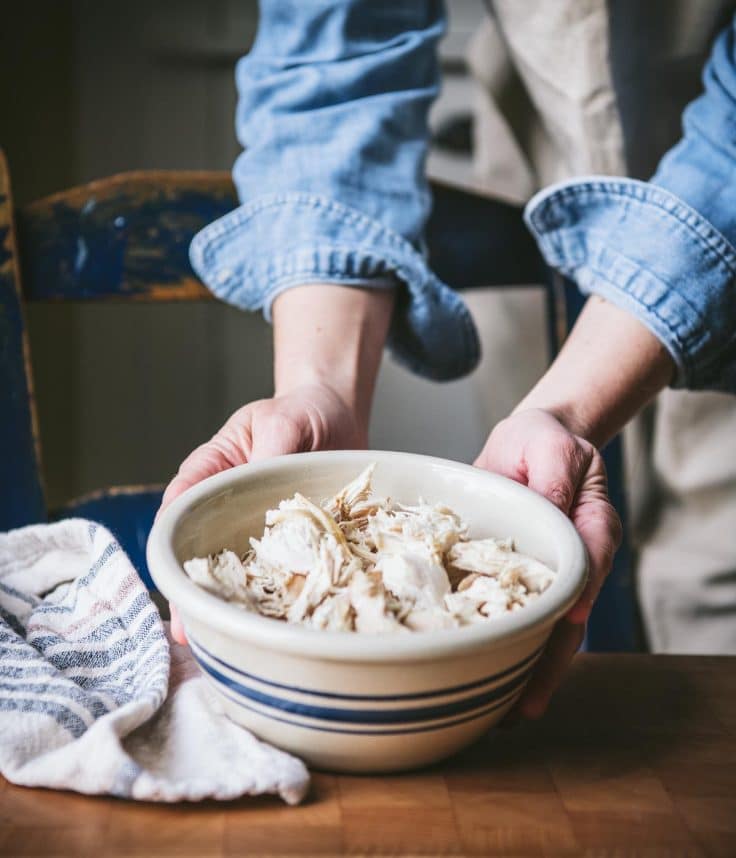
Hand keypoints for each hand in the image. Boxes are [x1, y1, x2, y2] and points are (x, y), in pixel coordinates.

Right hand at [160, 383, 365, 642]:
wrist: (337, 417)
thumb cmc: (299, 412)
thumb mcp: (281, 421)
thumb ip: (269, 448)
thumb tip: (259, 477)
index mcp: (211, 472)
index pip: (177, 510)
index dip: (169, 546)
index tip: (172, 580)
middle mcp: (228, 506)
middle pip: (200, 551)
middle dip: (195, 589)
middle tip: (190, 630)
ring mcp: (258, 527)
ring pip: (238, 568)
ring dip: (233, 599)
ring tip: (226, 638)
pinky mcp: (292, 539)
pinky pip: (280, 569)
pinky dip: (278, 592)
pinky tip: (279, 621)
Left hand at [474, 408, 621, 719]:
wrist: (524, 445)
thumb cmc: (542, 441)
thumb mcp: (549, 444)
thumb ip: (554, 472)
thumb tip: (552, 506)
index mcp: (590, 525)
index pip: (592, 562)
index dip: (582, 592)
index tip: (568, 621)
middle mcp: (573, 559)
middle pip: (570, 616)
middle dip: (550, 660)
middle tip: (528, 704)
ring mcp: (545, 573)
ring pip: (543, 628)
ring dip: (527, 669)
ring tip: (505, 713)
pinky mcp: (514, 576)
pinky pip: (511, 614)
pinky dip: (503, 645)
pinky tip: (483, 676)